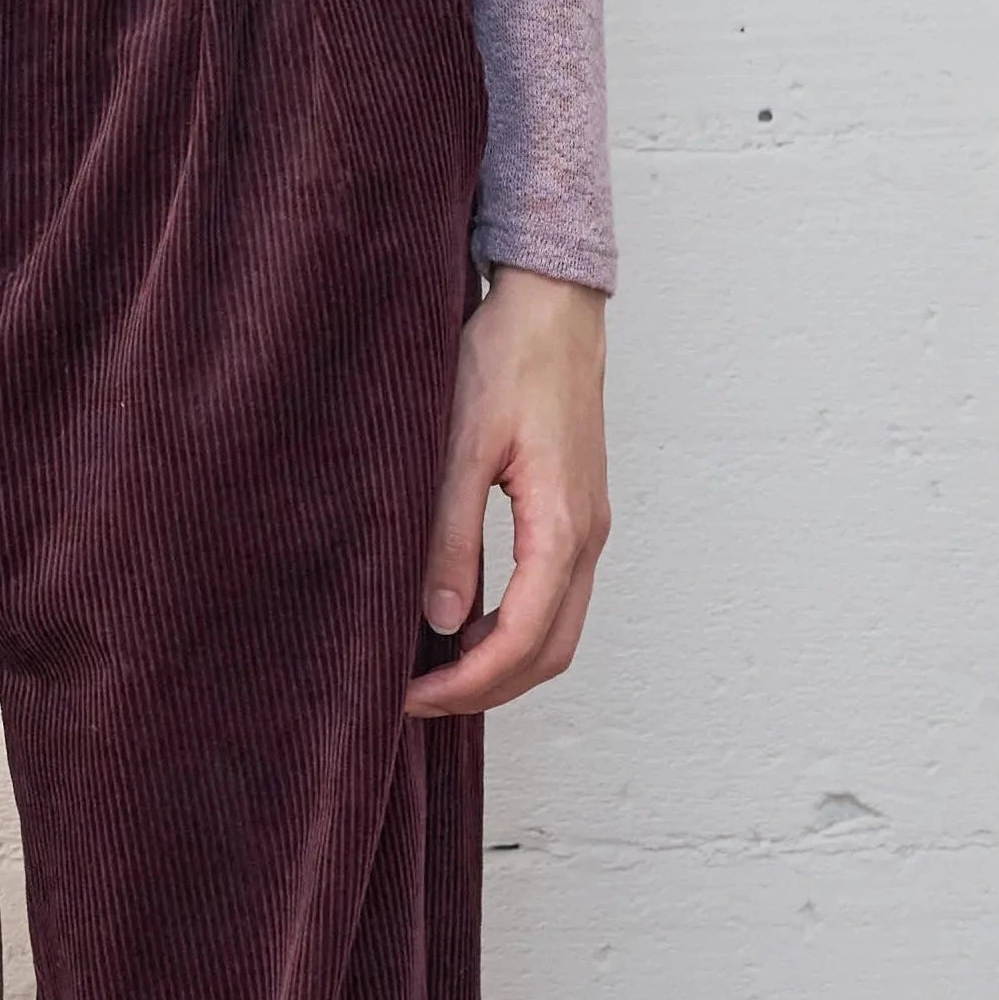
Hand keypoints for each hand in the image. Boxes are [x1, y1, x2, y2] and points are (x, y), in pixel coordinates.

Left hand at [410, 263, 607, 716]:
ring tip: (432, 668)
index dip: (466, 683)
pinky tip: (463, 622)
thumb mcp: (461, 445)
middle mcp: (588, 536)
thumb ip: (451, 535)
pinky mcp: (576, 515)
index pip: (522, 639)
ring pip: (556, 631)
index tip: (410, 696)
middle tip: (415, 697)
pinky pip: (554, 598)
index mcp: (563, 525)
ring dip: (500, 663)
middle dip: (485, 689)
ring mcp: (588, 527)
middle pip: (549, 652)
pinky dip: (513, 629)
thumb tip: (439, 619)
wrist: (551, 303)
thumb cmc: (507, 357)